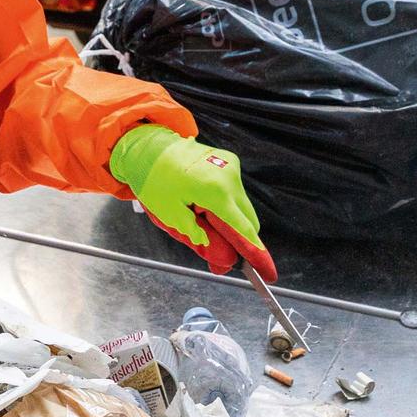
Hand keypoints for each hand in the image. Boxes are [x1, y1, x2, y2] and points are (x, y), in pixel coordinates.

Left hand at [108, 123, 275, 281]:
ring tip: (200, 217)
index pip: (242, 227)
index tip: (266, 270)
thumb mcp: (170, 214)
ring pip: (242, 205)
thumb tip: (215, 251)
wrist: (150, 147)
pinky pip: (234, 190)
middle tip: (222, 258)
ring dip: (230, 219)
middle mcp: (229, 177)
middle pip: (248, 218)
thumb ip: (196, 234)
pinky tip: (202, 202)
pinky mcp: (229, 161)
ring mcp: (231, 166)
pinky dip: (225, 203)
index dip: (254, 251)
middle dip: (240, 239)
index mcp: (215, 191)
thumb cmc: (155, 179)